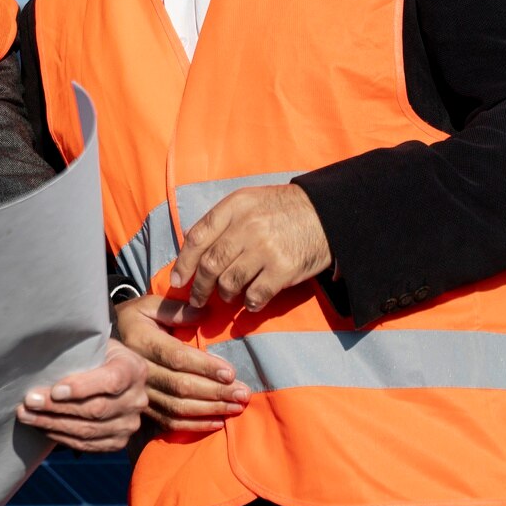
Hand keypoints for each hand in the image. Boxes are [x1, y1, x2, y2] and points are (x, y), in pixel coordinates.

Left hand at [15, 339, 148, 453]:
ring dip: (53, 424)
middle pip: (96, 409)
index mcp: (134, 369)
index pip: (111, 381)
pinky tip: (41, 427)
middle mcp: (137, 399)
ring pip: (89, 431)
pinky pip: (88, 445)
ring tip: (26, 415)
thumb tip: (41, 358)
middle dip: (57, 407)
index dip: (82, 387)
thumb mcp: (93, 345)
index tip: (55, 390)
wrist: (113, 374)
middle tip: (29, 401)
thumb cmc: (96, 355)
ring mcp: (129, 424)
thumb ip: (78, 351)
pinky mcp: (118, 442)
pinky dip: (61, 437)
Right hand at [115, 293, 248, 432]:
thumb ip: (176, 309)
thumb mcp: (150, 305)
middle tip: (243, 394)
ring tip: (236, 407)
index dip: (204, 367)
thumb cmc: (134, 320)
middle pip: (181, 386)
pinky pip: (170, 422)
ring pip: (178, 407)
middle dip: (216, 392)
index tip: (231, 373)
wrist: (102, 345)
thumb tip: (205, 314)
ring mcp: (140, 393)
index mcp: (141, 341)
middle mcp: (139, 371)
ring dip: (210, 410)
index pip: (177, 357)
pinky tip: (217, 422)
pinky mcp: (144, 408)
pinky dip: (195, 425)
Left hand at [171, 184, 329, 311]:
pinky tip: (250, 303)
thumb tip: (192, 246)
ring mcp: (265, 248)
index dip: (183, 262)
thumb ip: (221, 221)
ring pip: (229, 282)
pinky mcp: (284, 269)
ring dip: (224, 295)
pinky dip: (249, 304)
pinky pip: (256, 295)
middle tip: (197, 298)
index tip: (178, 280)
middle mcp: (247, 227)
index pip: (197, 237)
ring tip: (227, 297)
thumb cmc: (282, 209)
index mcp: (234, 207)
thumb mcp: (248, 201)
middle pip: (210, 264)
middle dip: (199, 287)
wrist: (327, 212)